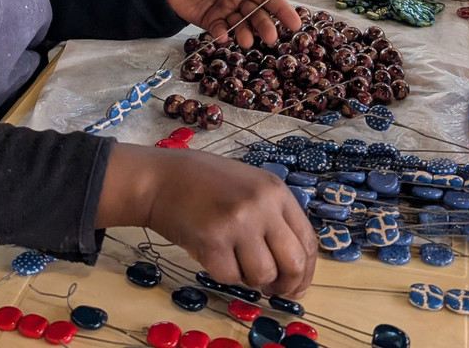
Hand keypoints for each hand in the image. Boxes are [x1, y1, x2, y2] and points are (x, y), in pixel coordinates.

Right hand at [97, 143, 316, 296]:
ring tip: (235, 261)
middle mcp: (261, 206)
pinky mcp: (212, 241)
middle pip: (292, 263)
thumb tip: (292, 263)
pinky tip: (213, 254)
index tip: (296, 284)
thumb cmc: (205, 182)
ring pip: (262, 275)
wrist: (161, 179)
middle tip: (273, 290)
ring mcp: (237, 223)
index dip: (305, 271)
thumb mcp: (250, 185)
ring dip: (250, 279)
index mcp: (275, 191)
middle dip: (286, 285)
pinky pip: (230, 277)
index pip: (307, 241)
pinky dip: (224, 274)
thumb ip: (273, 215)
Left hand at [161, 0, 300, 48]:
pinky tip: (222, 37)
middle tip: (270, 38)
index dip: (280, 7)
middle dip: (264, 25)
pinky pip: (220, 29)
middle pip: (256, 12)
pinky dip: (222, 34)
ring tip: (246, 42)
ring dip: (245, 33)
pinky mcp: (209, 20)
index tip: (295, 22)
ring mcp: (224, 9)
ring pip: (241, 23)